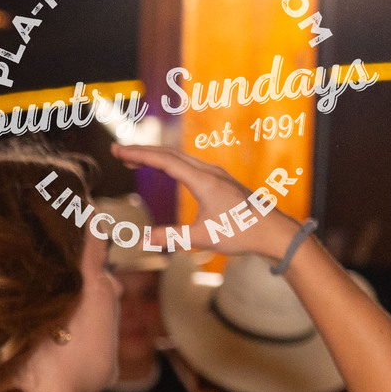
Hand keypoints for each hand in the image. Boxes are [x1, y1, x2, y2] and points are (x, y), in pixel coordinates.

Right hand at [114, 143, 299, 260]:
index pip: (164, 161)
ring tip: (133, 160)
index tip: (117, 150)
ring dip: (155, 156)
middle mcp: (209, 172)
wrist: (273, 231)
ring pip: (179, 157)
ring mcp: (216, 175)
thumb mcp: (202, 237)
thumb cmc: (241, 232)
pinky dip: (169, 163)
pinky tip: (163, 168)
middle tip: (118, 150)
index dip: (138, 154)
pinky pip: (188, 164)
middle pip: (170, 154)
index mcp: (203, 181)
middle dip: (142, 151)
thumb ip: (171, 236)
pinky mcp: (220, 181)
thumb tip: (142, 240)